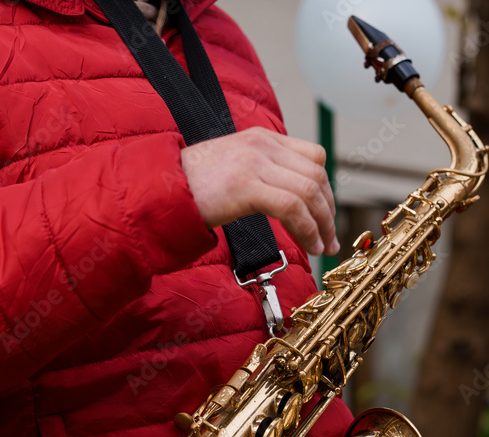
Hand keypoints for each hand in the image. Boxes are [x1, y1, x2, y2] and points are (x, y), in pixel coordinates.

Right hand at [181, 127, 339, 255]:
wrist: (159, 188)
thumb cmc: (191, 187)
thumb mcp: (234, 168)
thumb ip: (263, 173)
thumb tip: (291, 201)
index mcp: (262, 138)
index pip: (314, 157)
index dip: (326, 190)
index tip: (325, 217)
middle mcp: (262, 145)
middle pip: (316, 175)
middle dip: (329, 212)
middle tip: (329, 239)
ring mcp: (253, 163)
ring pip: (309, 192)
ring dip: (322, 224)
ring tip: (321, 247)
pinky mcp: (245, 186)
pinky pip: (291, 207)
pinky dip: (307, 229)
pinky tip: (309, 245)